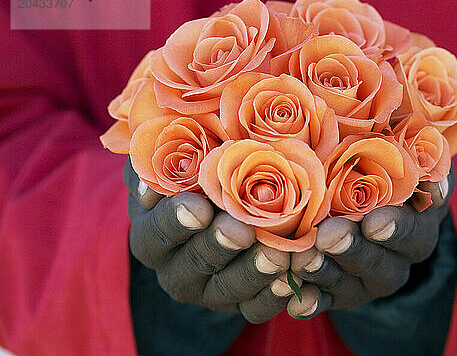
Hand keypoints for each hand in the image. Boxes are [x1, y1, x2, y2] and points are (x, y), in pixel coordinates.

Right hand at [123, 158, 300, 322]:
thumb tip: (153, 179)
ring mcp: (207, 291)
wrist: (216, 206)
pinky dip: (273, 297)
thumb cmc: (190, 176)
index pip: (157, 232)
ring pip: (227, 289)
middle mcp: (175, 270)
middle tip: (241, 230)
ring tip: (277, 255)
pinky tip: (290, 280)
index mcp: (151, 236)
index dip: (175, 221)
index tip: (199, 207)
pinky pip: (255, 308)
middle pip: (194, 264)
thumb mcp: (167, 164)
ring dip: (252, 272)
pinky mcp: (239, 303)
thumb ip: (159, 162)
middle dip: (218, 246)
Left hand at [287, 167, 454, 317]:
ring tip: (304, 259)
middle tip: (330, 235)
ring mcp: (365, 280)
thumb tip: (435, 180)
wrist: (356, 191)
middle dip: (353, 250)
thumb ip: (418, 159)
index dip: (397, 229)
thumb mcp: (404, 155)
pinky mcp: (337, 293)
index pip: (415, 232)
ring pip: (349, 285)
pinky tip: (296, 303)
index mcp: (419, 227)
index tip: (374, 221)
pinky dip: (310, 302)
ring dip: (326, 273)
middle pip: (380, 264)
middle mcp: (396, 260)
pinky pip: (324, 302)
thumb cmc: (382, 166)